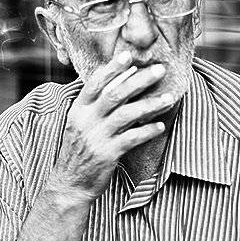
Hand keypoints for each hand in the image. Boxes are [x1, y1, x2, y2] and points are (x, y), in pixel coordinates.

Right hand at [48, 52, 174, 202]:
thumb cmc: (80, 151)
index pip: (95, 83)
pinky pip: (131, 139)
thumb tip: (121, 82)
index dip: (113, 68)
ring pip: (126, 114)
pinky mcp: (107, 154)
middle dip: (139, 80)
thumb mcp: (80, 124)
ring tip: (169, 98)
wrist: (70, 184)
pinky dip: (147, 131)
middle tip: (160, 70)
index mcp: (78, 110)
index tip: (129, 55)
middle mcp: (86, 120)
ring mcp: (97, 137)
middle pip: (115, 94)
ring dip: (150, 104)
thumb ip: (96, 105)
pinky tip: (160, 126)